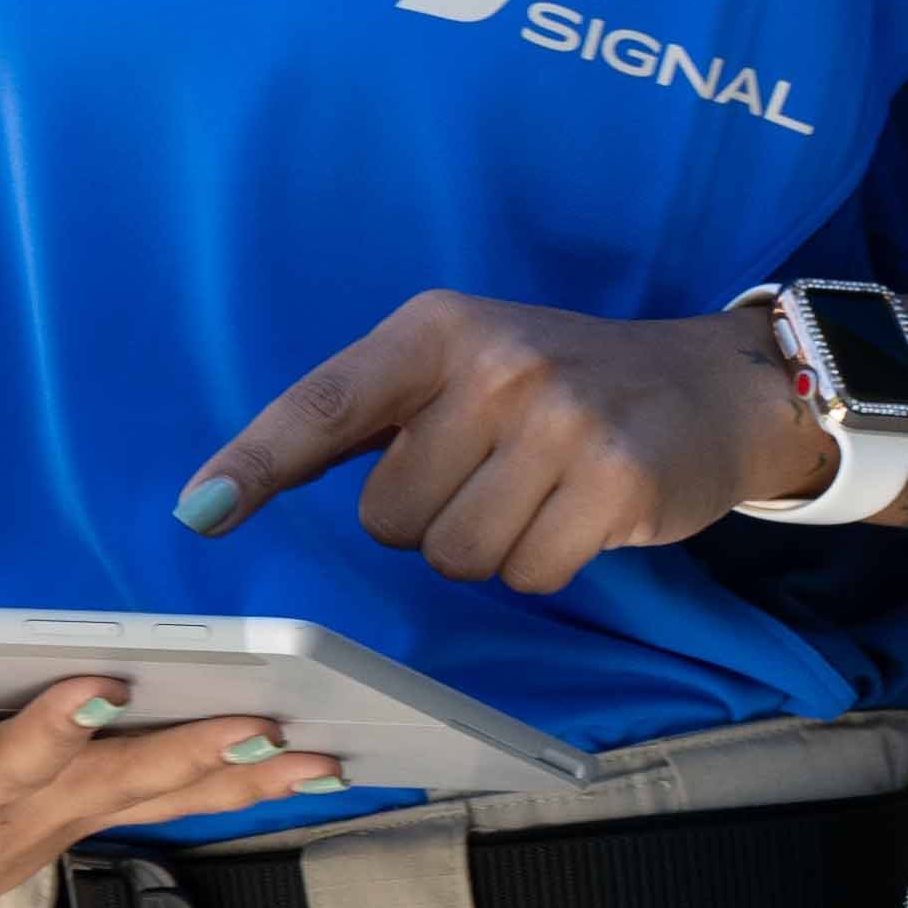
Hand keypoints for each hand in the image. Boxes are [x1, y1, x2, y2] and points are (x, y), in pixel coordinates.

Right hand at [0, 652, 338, 907]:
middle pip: (15, 752)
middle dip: (60, 722)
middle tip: (105, 682)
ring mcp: (40, 807)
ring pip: (127, 775)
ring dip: (204, 752)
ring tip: (280, 722)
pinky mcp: (92, 808)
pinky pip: (186, 792)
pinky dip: (258, 775)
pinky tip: (334, 752)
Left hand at [175, 293, 822, 592]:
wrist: (710, 386)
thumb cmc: (557, 384)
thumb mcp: (460, 364)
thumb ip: (363, 417)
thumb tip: (225, 490)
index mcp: (434, 330)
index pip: (324, 404)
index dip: (256, 464)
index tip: (198, 513)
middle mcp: (494, 365)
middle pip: (389, 516)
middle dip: (429, 517)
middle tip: (494, 473)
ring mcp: (558, 422)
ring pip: (453, 556)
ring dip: (487, 547)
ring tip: (537, 492)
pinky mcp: (614, 482)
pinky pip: (527, 576)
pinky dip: (544, 564)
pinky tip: (580, 514)